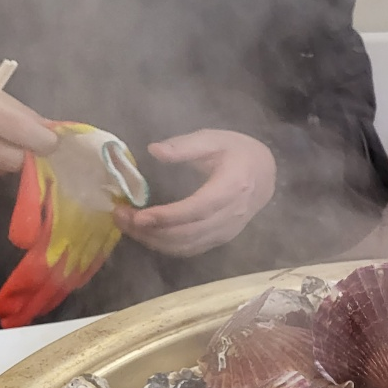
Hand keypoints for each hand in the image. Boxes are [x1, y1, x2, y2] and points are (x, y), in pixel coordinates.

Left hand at [114, 130, 275, 256]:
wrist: (266, 172)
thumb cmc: (238, 151)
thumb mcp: (213, 138)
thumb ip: (184, 145)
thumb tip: (153, 150)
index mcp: (232, 186)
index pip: (197, 208)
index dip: (167, 216)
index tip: (138, 215)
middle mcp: (232, 214)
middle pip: (188, 232)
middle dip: (151, 230)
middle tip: (121, 217)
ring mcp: (228, 230)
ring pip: (188, 245)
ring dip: (154, 240)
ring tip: (127, 225)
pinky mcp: (222, 238)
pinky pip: (192, 249)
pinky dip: (166, 246)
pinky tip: (147, 234)